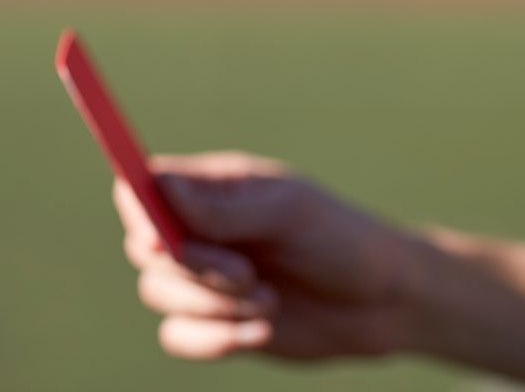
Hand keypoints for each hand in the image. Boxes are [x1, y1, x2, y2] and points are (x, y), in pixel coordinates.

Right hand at [115, 152, 417, 360]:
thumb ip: (223, 207)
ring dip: (212, 306)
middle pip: (144, 246)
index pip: (145, 187)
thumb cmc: (343, 241)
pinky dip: (215, 339)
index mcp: (218, 187)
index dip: (142, 213)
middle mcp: (203, 229)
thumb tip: (155, 184)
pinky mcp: (216, 321)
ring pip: (157, 293)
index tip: (164, 241)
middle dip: (191, 268)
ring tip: (270, 302)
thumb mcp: (289, 214)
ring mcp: (206, 276)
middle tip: (247, 275)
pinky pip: (177, 335)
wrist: (383, 303)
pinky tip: (265, 333)